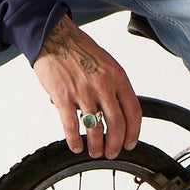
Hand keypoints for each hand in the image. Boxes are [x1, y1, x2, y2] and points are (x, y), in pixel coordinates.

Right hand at [33, 17, 141, 157]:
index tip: (130, 143)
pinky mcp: (64, 96)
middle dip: (115, 144)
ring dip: (96, 146)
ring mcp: (83, 91)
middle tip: (112, 153)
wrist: (55, 37)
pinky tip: (75, 146)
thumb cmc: (79, 50)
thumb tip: (118, 112)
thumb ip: (114, 86)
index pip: (133, 111)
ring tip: (94, 152)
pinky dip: (74, 140)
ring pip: (95, 129)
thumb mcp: (106, 64)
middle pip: (117, 124)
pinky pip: (71, 126)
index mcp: (117, 77)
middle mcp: (103, 85)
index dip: (133, 132)